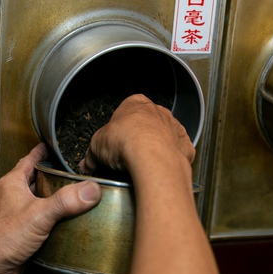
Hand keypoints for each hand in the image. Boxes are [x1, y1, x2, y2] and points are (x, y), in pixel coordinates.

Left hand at [0, 143, 101, 273]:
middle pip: (34, 179)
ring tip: (71, 195)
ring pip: (36, 199)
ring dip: (51, 197)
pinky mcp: (18, 231)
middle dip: (51, 175)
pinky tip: (63, 222)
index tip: (53, 144)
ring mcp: (14, 213)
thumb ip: (65, 201)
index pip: (29, 159)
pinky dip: (49, 217)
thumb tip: (90, 189)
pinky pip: (37, 218)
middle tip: (70, 171)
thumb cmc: (1, 238)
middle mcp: (11, 196)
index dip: (42, 151)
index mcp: (12, 183)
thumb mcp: (39, 214)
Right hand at [79, 94, 194, 187]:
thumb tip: (86, 163)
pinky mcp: (185, 147)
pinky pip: (177, 153)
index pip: (126, 110)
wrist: (153, 157)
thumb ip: (91, 155)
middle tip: (127, 155)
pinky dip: (170, 161)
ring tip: (143, 165)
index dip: (119, 127)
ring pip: (165, 137)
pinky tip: (160, 170)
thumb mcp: (97, 146)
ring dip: (156, 148)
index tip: (114, 141)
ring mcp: (174, 128)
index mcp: (135, 103)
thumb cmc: (126, 141)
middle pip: (147, 123)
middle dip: (139, 137)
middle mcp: (158, 112)